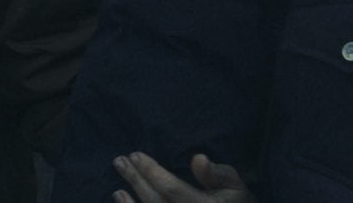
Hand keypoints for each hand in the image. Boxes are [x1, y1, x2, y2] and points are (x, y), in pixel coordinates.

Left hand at [113, 152, 250, 202]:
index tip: (136, 154)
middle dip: (135, 180)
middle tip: (119, 161)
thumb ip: (217, 173)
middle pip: (155, 201)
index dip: (151, 171)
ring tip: (117, 189)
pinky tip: (122, 202)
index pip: (171, 188)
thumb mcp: (235, 186)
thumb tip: (197, 159)